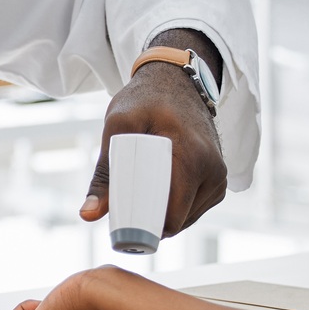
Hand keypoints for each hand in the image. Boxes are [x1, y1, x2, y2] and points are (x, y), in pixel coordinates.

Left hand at [82, 31, 226, 235]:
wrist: (176, 80)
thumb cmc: (146, 99)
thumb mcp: (118, 127)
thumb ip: (103, 173)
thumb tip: (89, 214)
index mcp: (194, 160)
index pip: (172, 218)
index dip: (145, 229)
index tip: (123, 227)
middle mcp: (214, 172)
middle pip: (178, 221)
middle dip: (151, 223)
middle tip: (125, 208)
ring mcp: (219, 177)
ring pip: (187, 218)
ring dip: (163, 215)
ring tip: (140, 196)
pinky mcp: (218, 179)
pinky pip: (195, 208)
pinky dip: (175, 207)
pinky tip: (159, 194)